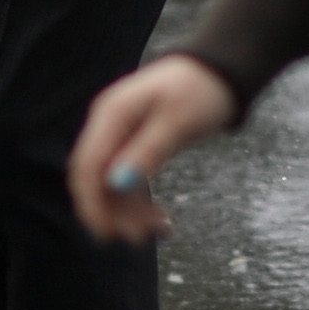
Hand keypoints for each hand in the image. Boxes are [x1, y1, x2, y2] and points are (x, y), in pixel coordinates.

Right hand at [67, 54, 237, 244]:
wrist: (220, 71)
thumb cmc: (201, 90)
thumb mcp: (177, 123)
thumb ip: (146, 152)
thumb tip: (117, 185)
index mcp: (112, 114)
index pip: (87, 166)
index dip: (93, 203)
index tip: (109, 234)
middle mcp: (109, 125)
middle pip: (95, 179)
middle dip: (113, 212)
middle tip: (141, 238)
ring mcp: (119, 135)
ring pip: (112, 185)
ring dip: (130, 212)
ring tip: (163, 229)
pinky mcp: (134, 145)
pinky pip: (128, 180)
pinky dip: (141, 202)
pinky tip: (162, 221)